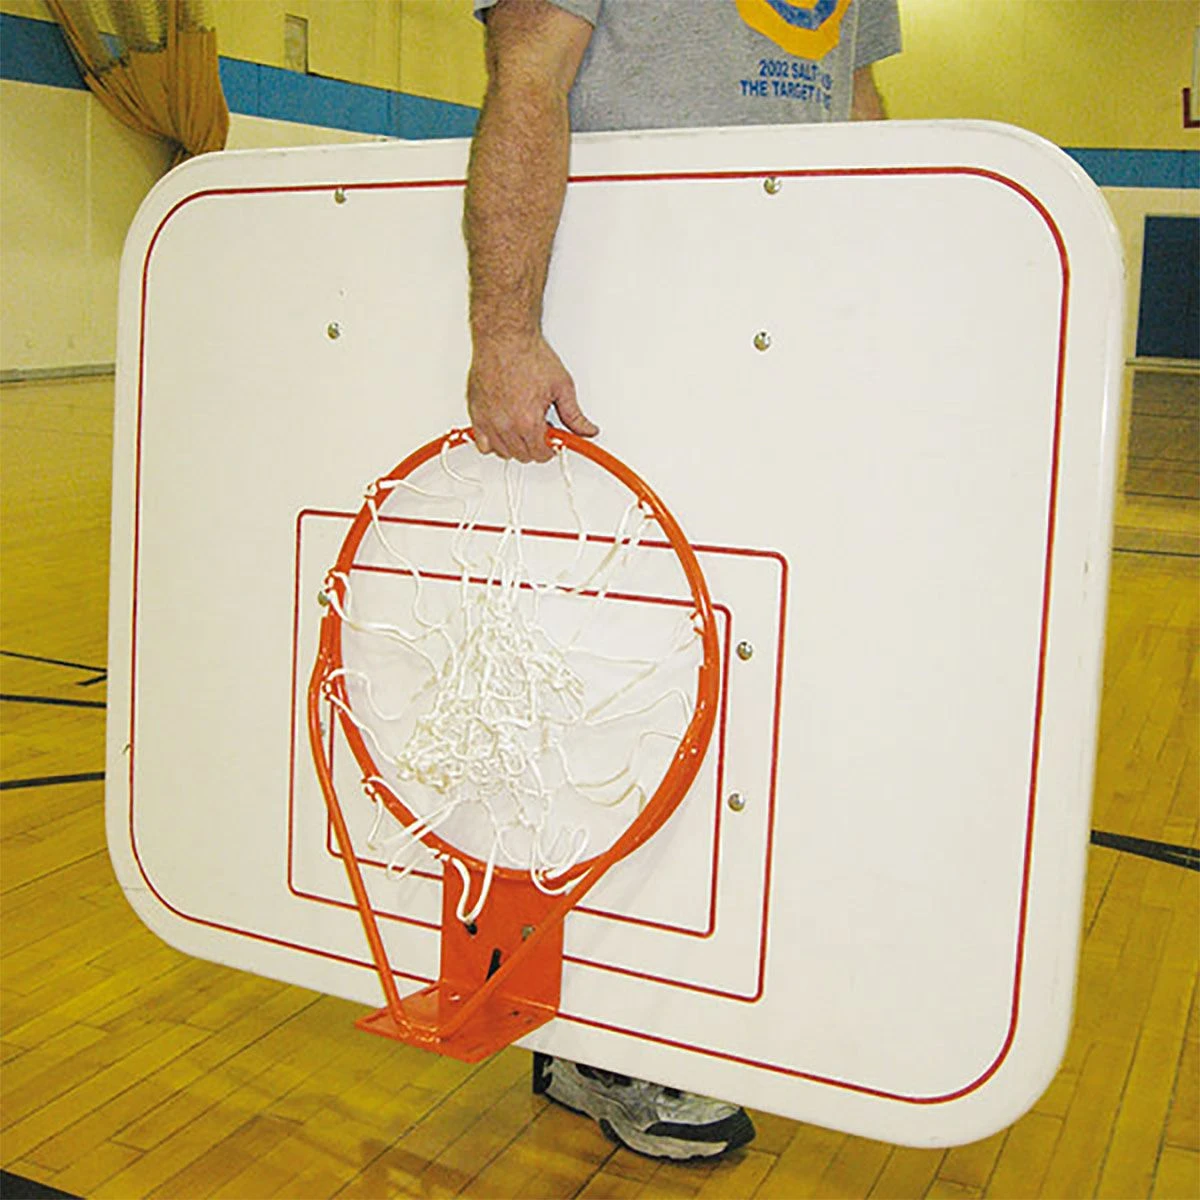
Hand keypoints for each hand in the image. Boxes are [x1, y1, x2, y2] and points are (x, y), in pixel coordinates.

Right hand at [468, 333, 597, 462]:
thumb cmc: (528, 355)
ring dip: (515, 445)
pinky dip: (492, 442)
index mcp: (528, 421)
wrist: (505, 338)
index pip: (541, 454)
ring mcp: (488, 420)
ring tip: (522, 426)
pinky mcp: (475, 413)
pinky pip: (482, 443)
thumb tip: (587, 430)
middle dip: (534, 446)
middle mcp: (505, 425)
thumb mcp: (562, 386)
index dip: (550, 448)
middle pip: (522, 456)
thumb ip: (574, 415)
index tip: (552, 439)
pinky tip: (503, 430)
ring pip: (502, 452)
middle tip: (540, 427)